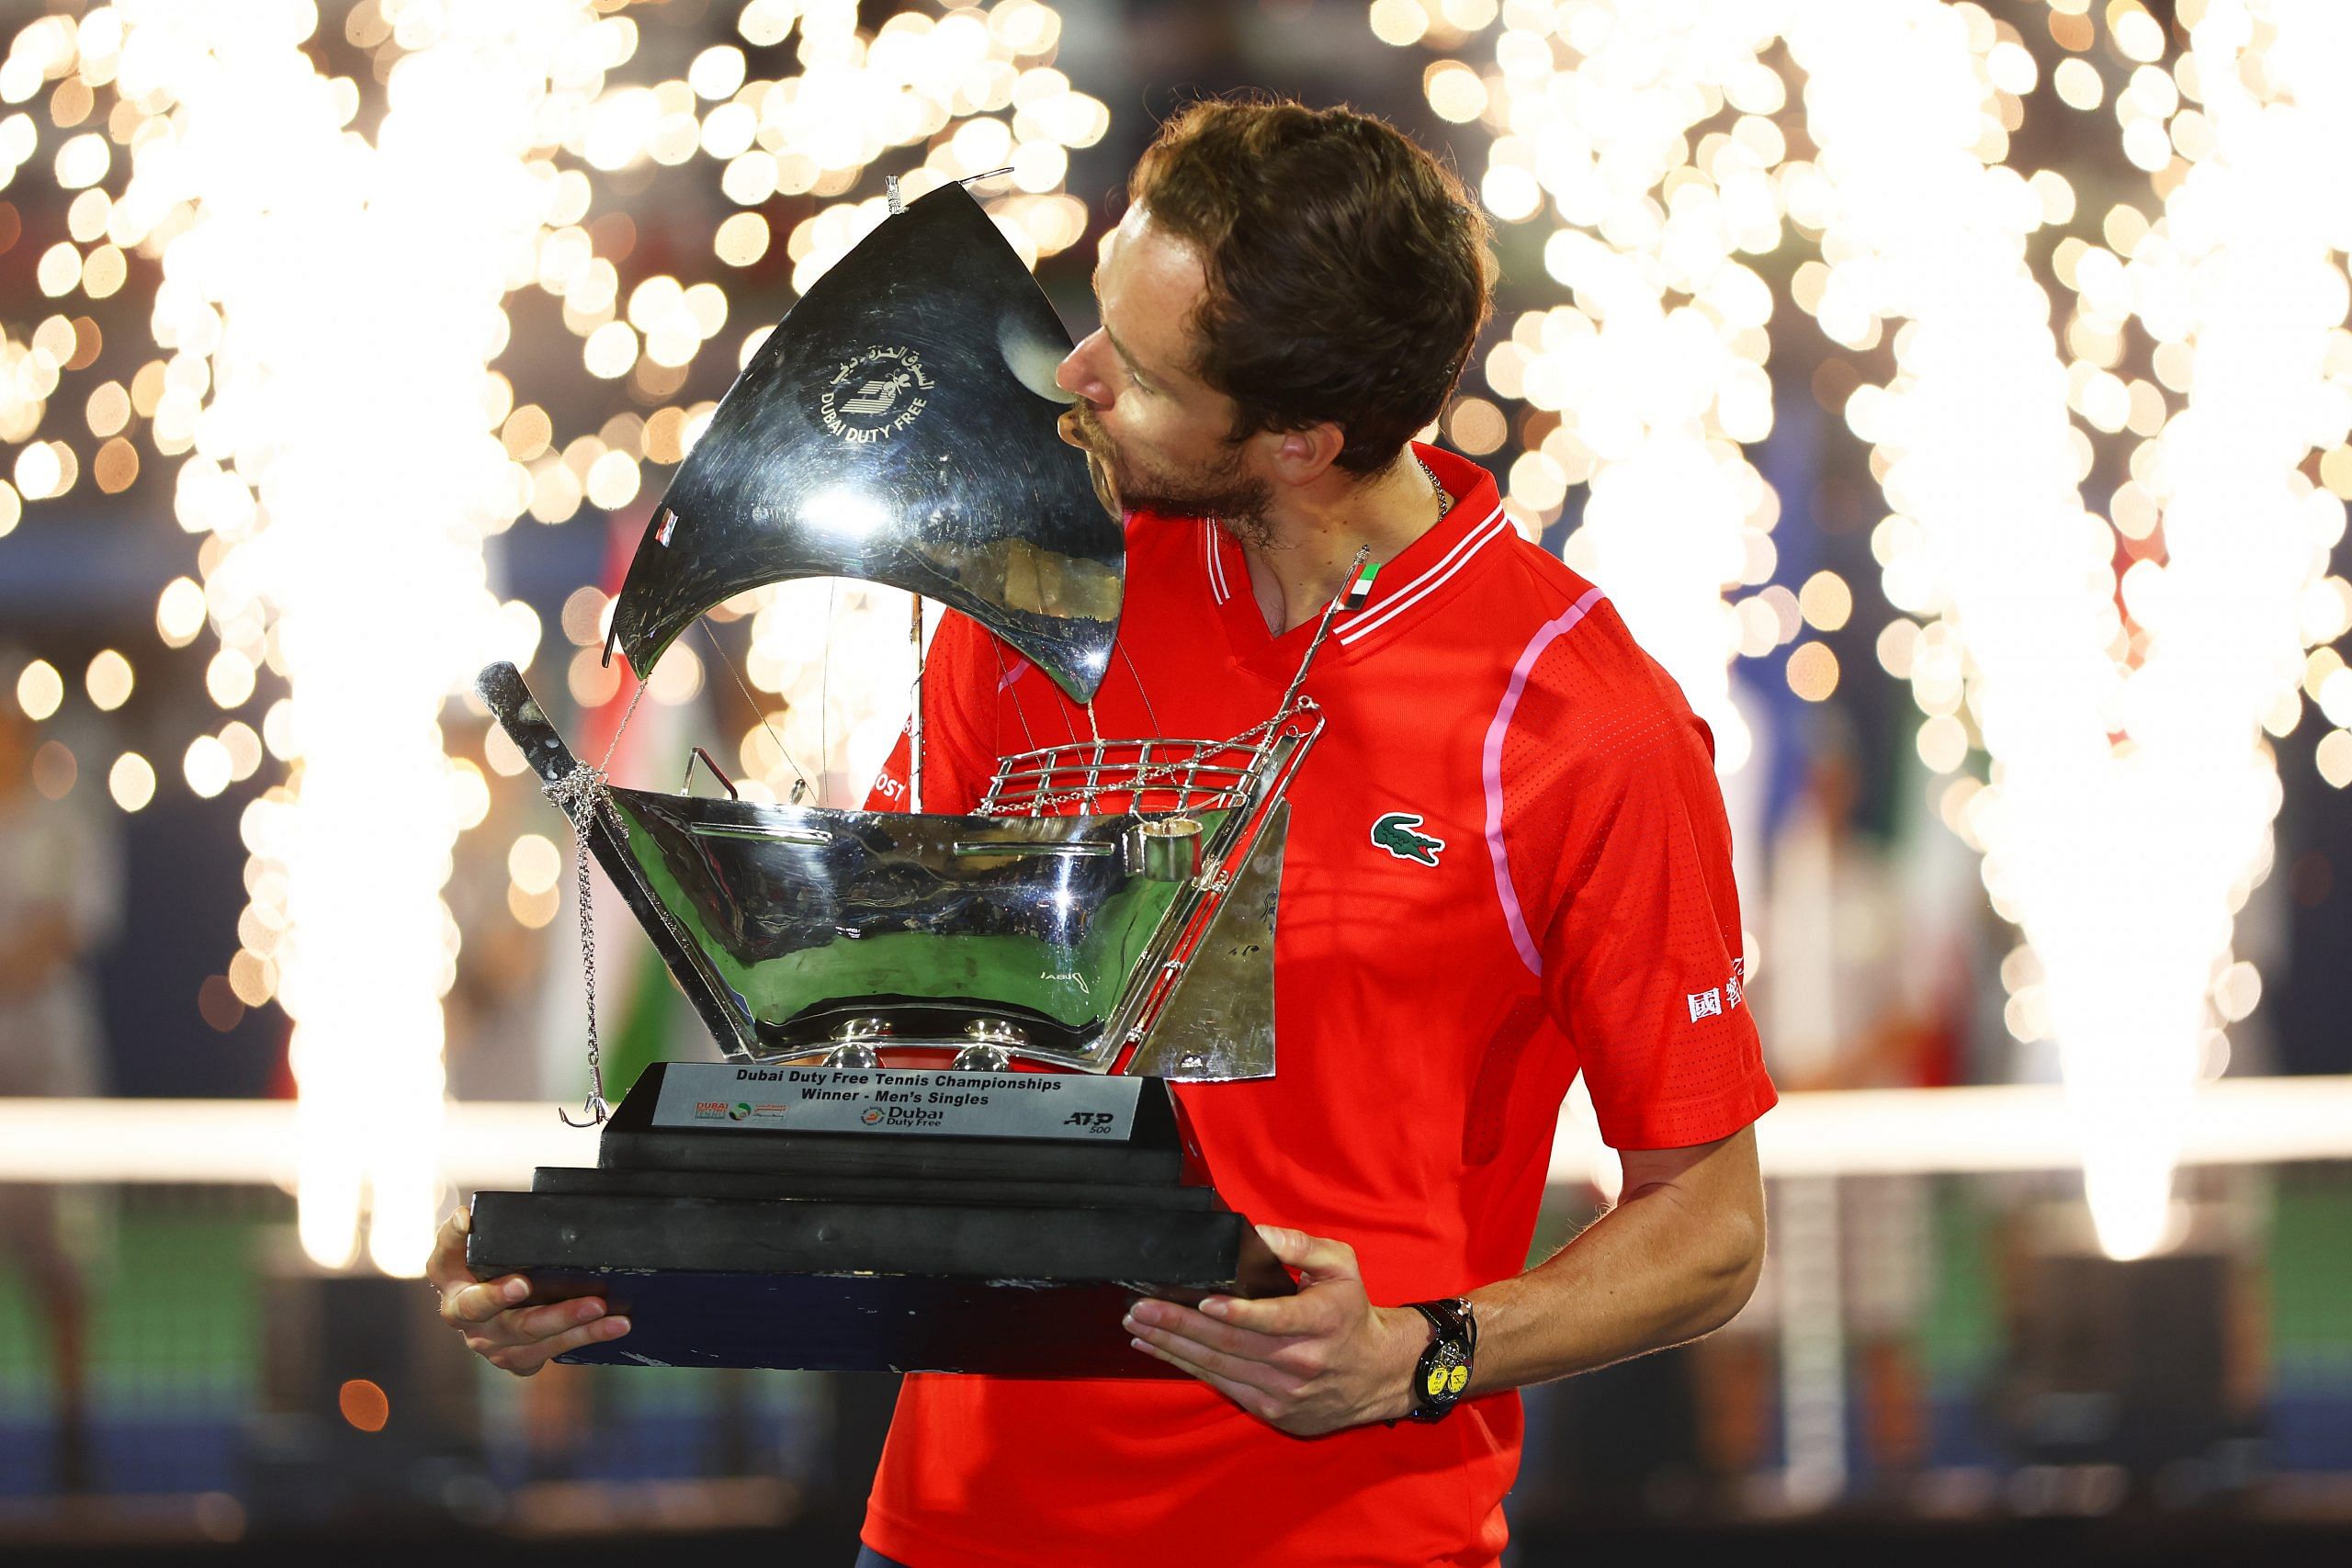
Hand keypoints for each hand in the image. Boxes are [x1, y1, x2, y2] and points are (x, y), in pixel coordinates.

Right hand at [427, 1207, 629, 1375]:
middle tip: (593, 1304)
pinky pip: (552, 1352)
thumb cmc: (476, 1267)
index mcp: (455, 1294)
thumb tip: (464, 1218)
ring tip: (615, 1319)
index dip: (494, 1292)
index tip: (524, 1284)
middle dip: (557, 1316)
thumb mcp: (463, 1248)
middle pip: (516, 1326)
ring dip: (581, 1331)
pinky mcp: (517, 1359)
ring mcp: (495, 1348)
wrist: (481, 1301)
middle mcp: (472, 1327)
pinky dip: (584, 1339)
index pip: (472, 1300)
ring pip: (540, 1343)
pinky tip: (612, 1328)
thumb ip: (459, 1233)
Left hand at [1123, 1224, 1428, 1436]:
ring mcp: (1285, 1391)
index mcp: (1322, 1319)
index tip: (1202, 1301)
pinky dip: (1187, 1367)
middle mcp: (1302, 1360)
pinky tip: (1159, 1350)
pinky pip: (1222, 1385)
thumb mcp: (1340, 1265)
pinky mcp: (1272, 1409)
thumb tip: (1255, 1235)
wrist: (1378, 1373)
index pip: (1275, 1319)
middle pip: (1232, 1344)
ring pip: (1219, 1367)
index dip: (1237, 1312)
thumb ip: (1298, 1245)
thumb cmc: (1351, 1312)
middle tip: (1142, 1308)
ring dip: (1173, 1346)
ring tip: (1138, 1325)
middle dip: (1180, 1325)